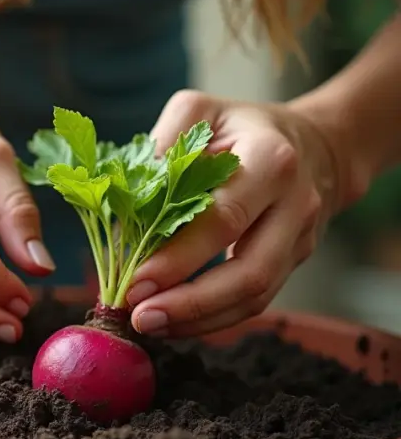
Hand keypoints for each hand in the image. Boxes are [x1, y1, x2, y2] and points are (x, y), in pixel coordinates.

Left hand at [124, 90, 345, 336]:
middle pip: (248, 273)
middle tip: (139, 317)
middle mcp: (294, 206)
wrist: (315, 146)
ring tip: (149, 326)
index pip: (223, 219)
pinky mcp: (293, 264)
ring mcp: (299, 240)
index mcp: (270, 161)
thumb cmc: (241, 127)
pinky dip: (212, 318)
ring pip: (255, 296)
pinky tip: (173, 324)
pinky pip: (255, 302)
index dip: (179, 257)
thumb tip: (123, 200)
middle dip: (190, 304)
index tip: (134, 281)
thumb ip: (163, 144)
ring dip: (199, 319)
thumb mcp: (199, 111)